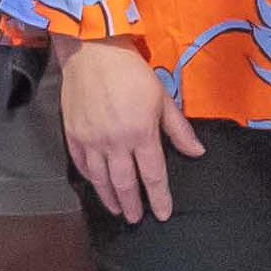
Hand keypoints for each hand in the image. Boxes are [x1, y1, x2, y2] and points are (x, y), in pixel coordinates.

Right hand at [58, 39, 189, 224]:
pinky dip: (89, 178)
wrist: (92, 51)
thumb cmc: (132, 71)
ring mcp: (91, 140)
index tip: (163, 214)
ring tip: (117, 210)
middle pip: (125, 183)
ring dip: (110, 198)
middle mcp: (115, 142)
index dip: (159, 197)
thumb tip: (197, 152)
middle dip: (132, 205)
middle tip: (136, 219)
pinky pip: (81, 164)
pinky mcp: (73, 134)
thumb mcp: (162, 97)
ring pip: (100, 179)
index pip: (153, 175)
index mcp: (141, 133)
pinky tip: (96, 185)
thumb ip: (178, 129)